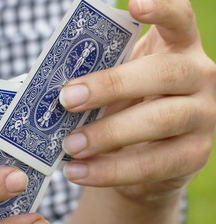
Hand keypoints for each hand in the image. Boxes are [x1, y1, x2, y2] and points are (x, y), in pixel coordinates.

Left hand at [59, 0, 215, 201]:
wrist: (145, 155)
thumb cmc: (127, 107)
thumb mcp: (117, 87)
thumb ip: (99, 81)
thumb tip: (56, 89)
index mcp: (178, 49)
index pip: (179, 20)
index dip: (161, 9)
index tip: (134, 3)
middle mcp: (200, 77)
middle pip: (163, 73)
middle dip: (111, 85)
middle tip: (67, 99)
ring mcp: (204, 116)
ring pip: (160, 120)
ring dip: (108, 134)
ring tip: (70, 146)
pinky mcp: (194, 155)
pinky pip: (152, 164)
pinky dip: (110, 170)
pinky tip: (78, 172)